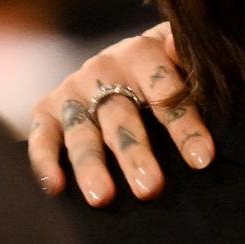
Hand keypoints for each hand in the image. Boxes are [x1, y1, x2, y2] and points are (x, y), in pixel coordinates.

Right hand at [26, 24, 211, 204]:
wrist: (126, 58)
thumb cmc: (167, 66)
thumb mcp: (184, 53)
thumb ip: (189, 53)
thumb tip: (176, 45)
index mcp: (141, 54)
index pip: (165, 92)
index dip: (185, 126)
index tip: (202, 160)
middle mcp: (102, 70)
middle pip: (121, 118)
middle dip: (135, 154)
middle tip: (150, 188)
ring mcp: (73, 90)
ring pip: (82, 133)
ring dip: (91, 165)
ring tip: (103, 198)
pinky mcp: (48, 109)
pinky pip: (42, 136)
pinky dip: (44, 160)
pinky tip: (54, 187)